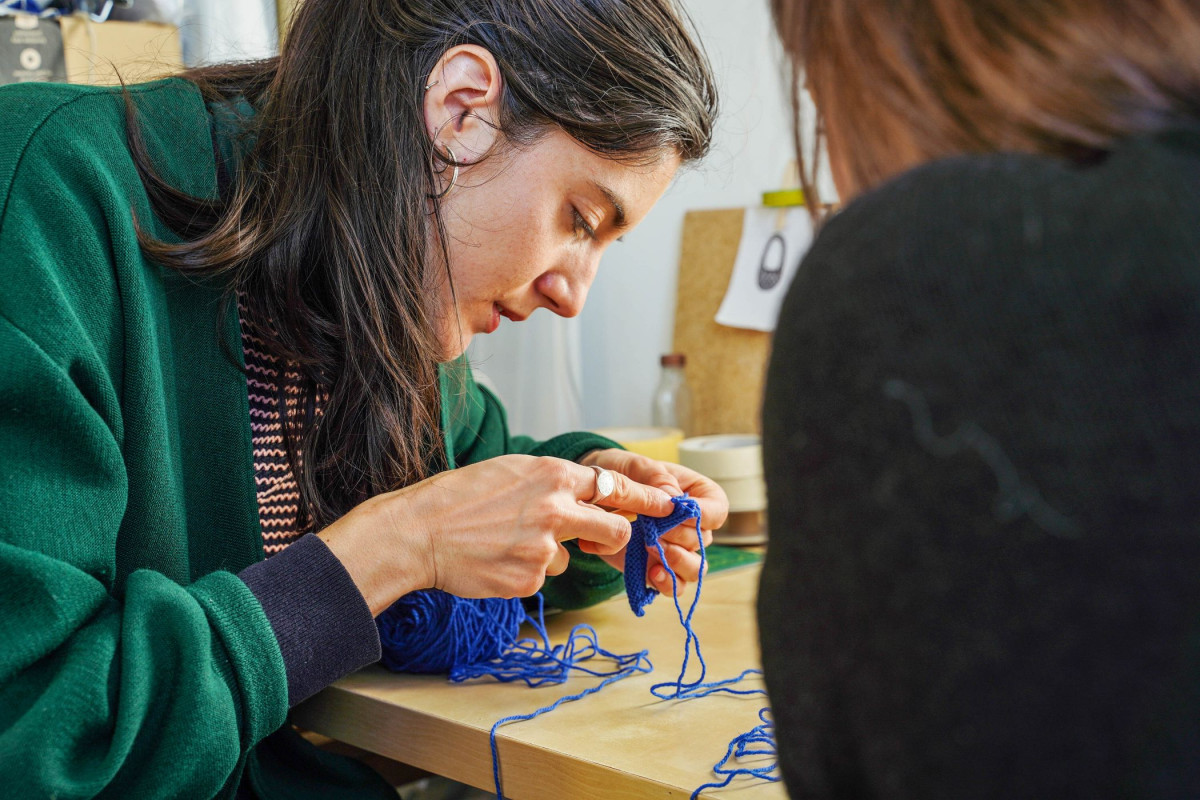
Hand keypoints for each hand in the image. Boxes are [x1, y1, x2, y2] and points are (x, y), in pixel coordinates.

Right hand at [318, 454, 675, 614]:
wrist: (419, 533)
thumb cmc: (459, 497)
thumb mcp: (512, 471)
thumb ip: (553, 483)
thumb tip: (587, 494)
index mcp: (553, 476)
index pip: (617, 487)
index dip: (649, 497)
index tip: (671, 502)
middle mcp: (557, 510)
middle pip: (616, 529)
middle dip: (615, 536)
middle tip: (596, 536)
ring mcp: (545, 548)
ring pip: (571, 555)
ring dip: (552, 553)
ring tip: (507, 541)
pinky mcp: (531, 580)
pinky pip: (544, 577)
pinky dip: (525, 571)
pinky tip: (496, 559)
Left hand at [577, 449, 727, 595]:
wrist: (593, 495)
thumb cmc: (620, 473)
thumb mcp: (635, 465)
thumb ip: (656, 478)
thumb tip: (674, 500)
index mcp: (698, 494)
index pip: (716, 510)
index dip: (700, 515)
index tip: (673, 511)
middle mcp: (693, 525)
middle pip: (702, 540)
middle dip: (677, 536)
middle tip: (651, 528)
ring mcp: (677, 549)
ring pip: (695, 568)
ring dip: (676, 562)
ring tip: (651, 549)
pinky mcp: (658, 567)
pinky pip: (674, 585)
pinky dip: (667, 583)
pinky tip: (651, 574)